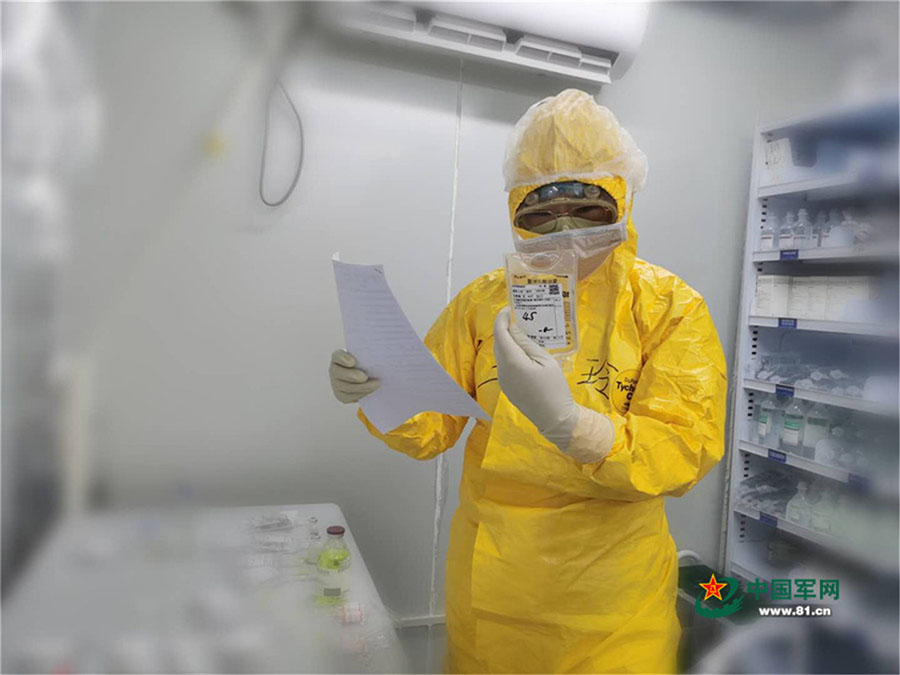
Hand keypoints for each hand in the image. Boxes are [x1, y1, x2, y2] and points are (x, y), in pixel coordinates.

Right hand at [329, 349, 379, 403]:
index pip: (337, 356)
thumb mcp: (367, 356)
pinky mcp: (340, 395)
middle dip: (352, 376)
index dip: (343, 359)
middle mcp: (334, 369)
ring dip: (361, 387)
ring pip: (345, 387)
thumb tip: (381, 353)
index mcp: (339, 356)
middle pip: (339, 373)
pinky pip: (348, 397)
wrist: (369, 376)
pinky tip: (370, 391)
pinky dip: (360, 394)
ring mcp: (335, 383)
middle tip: (365, 377)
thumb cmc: (368, 362)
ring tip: (376, 384)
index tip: (353, 362)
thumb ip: (369, 354)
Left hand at [493, 308, 578, 448]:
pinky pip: (505, 365)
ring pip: (501, 354)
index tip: (509, 308)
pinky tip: (524, 352)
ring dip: (508, 342)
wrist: (555, 418)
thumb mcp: (545, 361)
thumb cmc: (554, 388)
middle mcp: (502, 370)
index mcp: (512, 361)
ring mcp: (503, 380)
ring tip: (524, 333)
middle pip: (499, 343)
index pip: (500, 333)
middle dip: (505, 329)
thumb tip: (514, 329)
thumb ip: (527, 343)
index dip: (502, 318)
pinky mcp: (507, 387)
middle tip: (519, 318)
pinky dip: (511, 354)